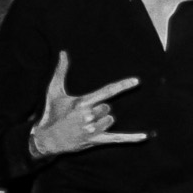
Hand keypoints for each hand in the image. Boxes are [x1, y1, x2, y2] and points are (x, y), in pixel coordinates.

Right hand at [28, 52, 144, 158]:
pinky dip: (131, 138)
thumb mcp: (54, 91)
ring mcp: (92, 129)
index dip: (123, 86)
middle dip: (98, 110)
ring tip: (86, 124)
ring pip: (110, 120)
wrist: (47, 138)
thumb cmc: (52, 112)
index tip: (136, 81)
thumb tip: (64, 52)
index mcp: (82, 102)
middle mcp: (88, 116)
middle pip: (107, 108)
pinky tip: (145, 136)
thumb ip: (61, 71)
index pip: (107, 91)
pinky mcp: (95, 140)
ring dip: (102, 121)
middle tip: (82, 115)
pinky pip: (117, 138)